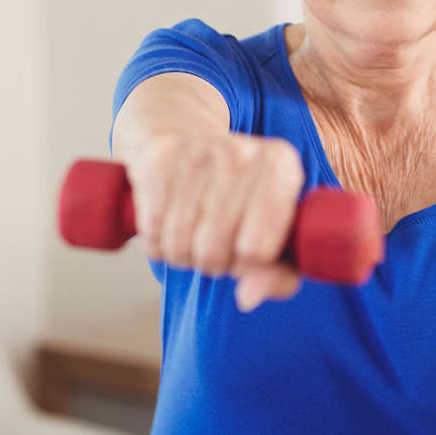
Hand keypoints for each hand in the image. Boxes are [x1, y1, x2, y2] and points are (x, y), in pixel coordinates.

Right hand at [125, 130, 305, 310]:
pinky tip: (167, 224)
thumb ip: (279, 275)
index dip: (245, 265)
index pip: (258, 251)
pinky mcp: (160, 160)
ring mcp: (201, 153)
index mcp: (282, 168)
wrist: (183, 136)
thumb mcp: (274, 230)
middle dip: (210, 262)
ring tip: (191, 234)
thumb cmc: (237, 197)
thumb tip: (247, 299)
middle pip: (215, 252)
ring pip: (180, 246)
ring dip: (181, 255)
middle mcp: (245, 155)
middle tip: (212, 244)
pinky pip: (152, 233)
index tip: (242, 251)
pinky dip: (156, 243)